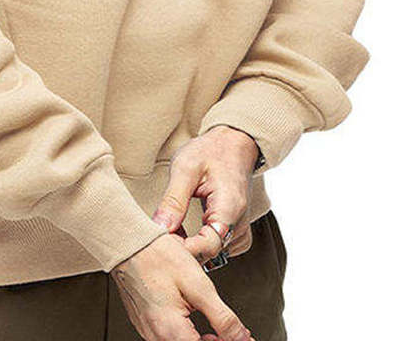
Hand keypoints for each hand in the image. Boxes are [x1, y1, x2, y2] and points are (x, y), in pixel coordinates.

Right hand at [111, 232, 254, 340]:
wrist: (128, 242)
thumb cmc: (159, 257)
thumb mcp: (199, 284)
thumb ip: (223, 318)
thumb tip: (243, 338)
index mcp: (171, 332)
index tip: (242, 338)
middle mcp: (156, 337)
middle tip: (229, 334)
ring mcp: (147, 331)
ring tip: (214, 332)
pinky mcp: (143, 323)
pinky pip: (167, 338)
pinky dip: (184, 335)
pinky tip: (192, 322)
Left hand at [152, 125, 259, 263]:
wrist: (234, 143)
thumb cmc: (211, 151)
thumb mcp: (185, 168)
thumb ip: (173, 200)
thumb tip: (160, 228)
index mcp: (229, 209)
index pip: (207, 247)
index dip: (182, 249)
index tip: (161, 241)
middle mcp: (239, 224)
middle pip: (209, 254)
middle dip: (182, 249)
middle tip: (158, 236)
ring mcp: (240, 229)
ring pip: (212, 254)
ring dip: (190, 247)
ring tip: (169, 231)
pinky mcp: (235, 230)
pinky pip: (218, 248)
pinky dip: (199, 243)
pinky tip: (184, 232)